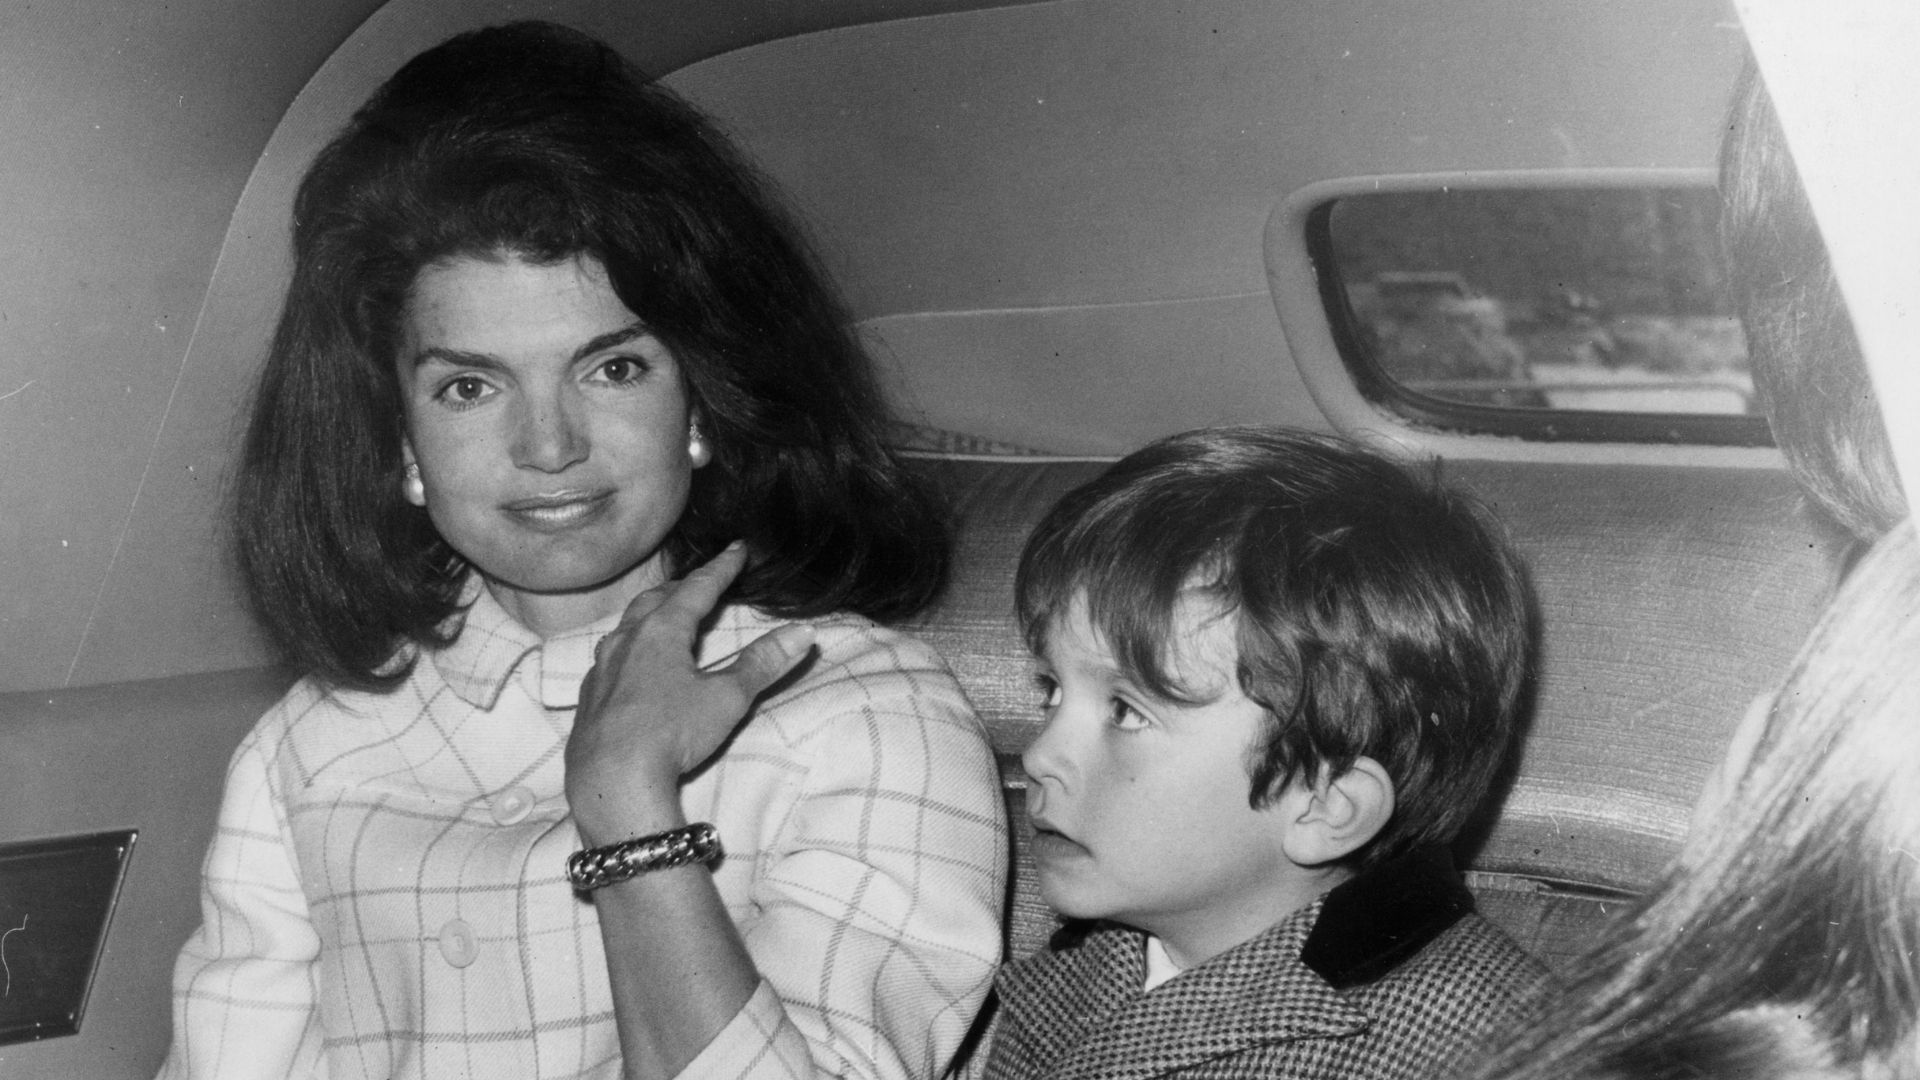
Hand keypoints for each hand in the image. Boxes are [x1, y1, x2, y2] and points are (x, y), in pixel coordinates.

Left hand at [564, 543, 815, 844]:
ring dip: (650, 613)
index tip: (738, 548)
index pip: (697, 588)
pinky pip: (610, 656)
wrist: (612, 779)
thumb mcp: (727, 699)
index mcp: (662, 632)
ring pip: (627, 626)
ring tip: (664, 614)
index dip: (721, 568)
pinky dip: (629, 646)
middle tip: (702, 581)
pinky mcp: (589, 696)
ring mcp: (602, 668)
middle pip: (656, 600)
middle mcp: (627, 640)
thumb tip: (803, 633)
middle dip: (682, 586)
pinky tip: (631, 663)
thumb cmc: (672, 733)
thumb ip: (763, 664)